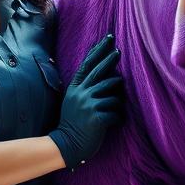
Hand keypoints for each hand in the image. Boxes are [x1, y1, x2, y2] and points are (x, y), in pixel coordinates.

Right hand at [49, 35, 124, 168]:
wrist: (66, 145)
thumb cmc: (73, 123)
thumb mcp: (73, 101)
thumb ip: (85, 87)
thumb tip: (105, 73)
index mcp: (75, 89)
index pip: (88, 64)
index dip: (98, 51)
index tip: (107, 39)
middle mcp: (81, 94)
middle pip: (99, 71)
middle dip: (110, 59)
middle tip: (118, 51)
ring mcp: (88, 104)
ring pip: (113, 93)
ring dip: (117, 100)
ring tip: (114, 108)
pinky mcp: (97, 117)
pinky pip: (116, 111)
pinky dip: (118, 117)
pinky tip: (114, 123)